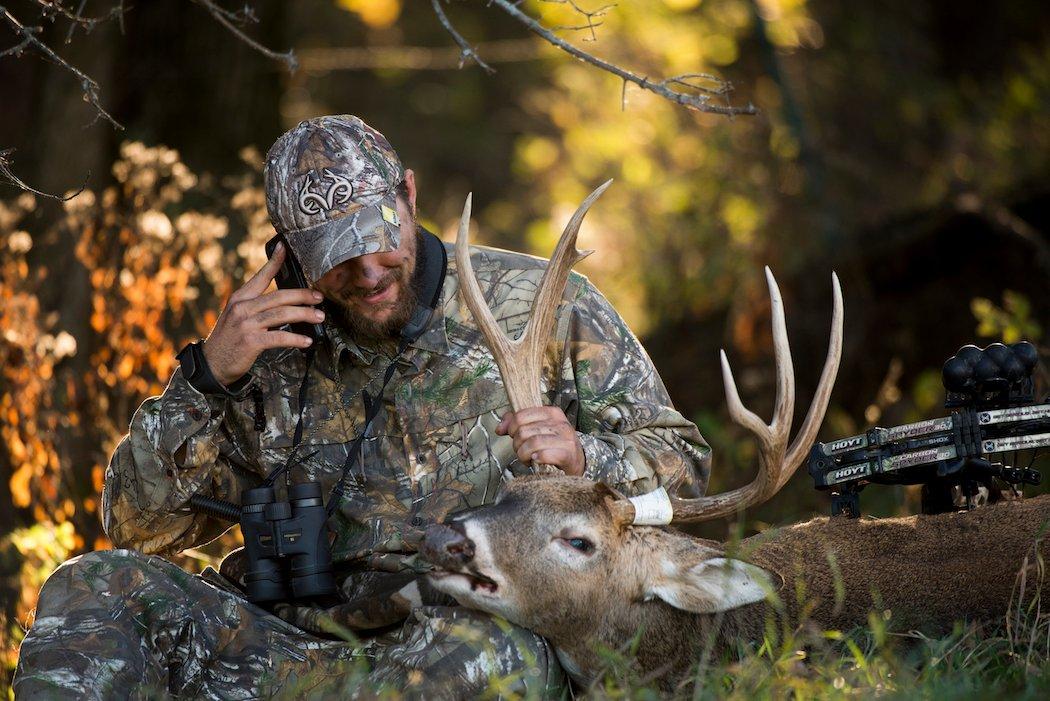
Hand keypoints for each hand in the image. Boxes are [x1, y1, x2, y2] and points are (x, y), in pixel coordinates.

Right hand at [202, 242, 323, 384]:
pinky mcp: (251, 342)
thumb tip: (286, 303)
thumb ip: (256, 306)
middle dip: (302, 295)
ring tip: (319, 316)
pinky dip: (296, 339)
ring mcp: (246, 324)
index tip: (285, 248)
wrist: (212, 364)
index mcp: (239, 299)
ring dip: (304, 314)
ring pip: (282, 314)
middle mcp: (242, 308)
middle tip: (318, 297)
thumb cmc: (229, 340)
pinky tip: (307, 340)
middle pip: (279, 296)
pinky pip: (279, 337)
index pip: (260, 276)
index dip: (274, 261)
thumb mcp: (237, 317)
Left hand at [495, 406, 585, 475]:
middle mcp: (560, 423)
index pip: (521, 416)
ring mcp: (566, 438)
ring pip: (532, 443)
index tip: (514, 437)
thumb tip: (499, 428)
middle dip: (517, 445)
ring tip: (527, 458)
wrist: (577, 461)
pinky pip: (543, 455)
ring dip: (524, 454)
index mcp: (552, 412)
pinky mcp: (568, 454)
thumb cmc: (554, 444)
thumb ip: (517, 425)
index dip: (512, 429)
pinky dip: (536, 459)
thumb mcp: (538, 430)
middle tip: (522, 451)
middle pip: (524, 431)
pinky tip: (536, 461)